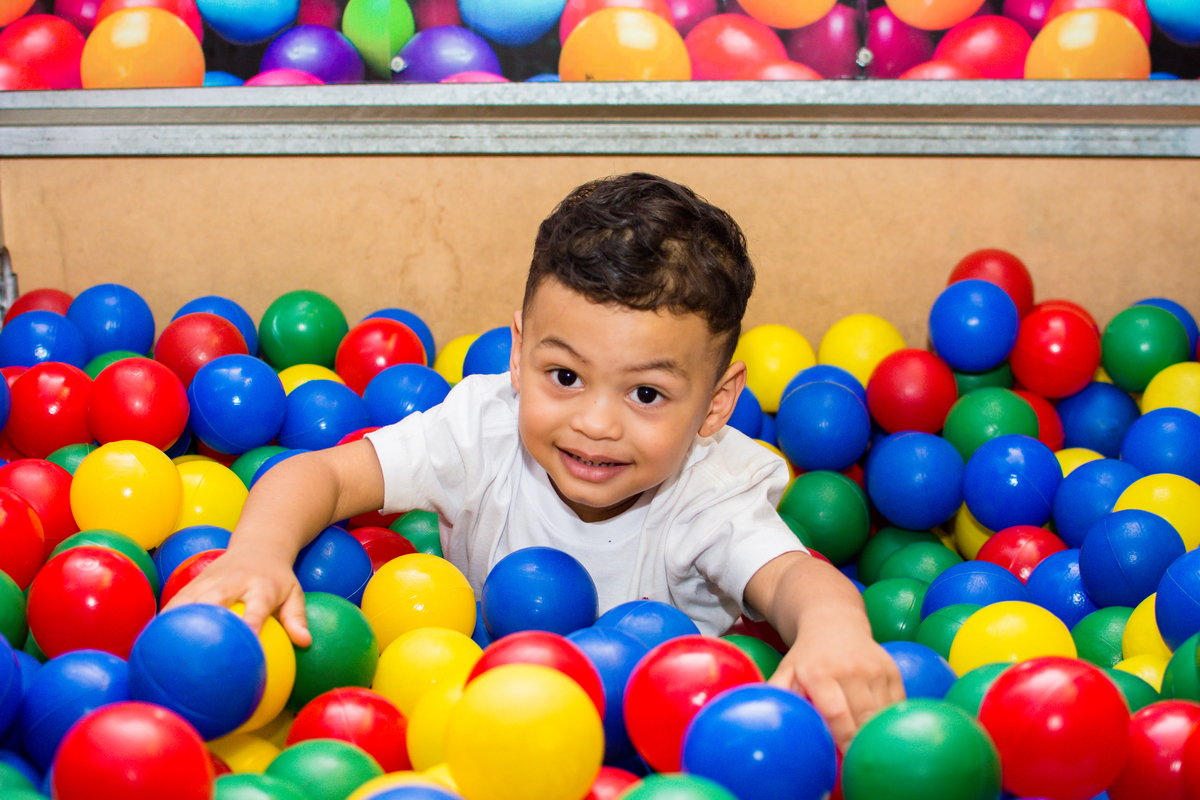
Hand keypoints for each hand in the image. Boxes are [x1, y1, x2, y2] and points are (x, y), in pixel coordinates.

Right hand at [163, 547, 312, 647]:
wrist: (259, 544)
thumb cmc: (278, 578)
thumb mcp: (294, 593)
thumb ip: (297, 617)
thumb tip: (305, 642)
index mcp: (261, 587)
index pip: (256, 608)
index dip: (249, 626)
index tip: (245, 649)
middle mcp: (233, 582)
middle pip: (212, 600)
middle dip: (199, 622)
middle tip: (186, 655)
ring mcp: (210, 581)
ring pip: (186, 600)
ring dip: (171, 623)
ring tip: (153, 653)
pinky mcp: (193, 582)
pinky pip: (174, 602)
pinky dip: (162, 620)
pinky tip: (149, 643)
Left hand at [768, 614, 903, 752]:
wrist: (833, 622)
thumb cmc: (807, 656)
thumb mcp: (786, 670)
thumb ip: (776, 693)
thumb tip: (764, 715)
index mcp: (820, 674)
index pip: (837, 714)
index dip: (844, 741)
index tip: (845, 762)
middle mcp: (850, 670)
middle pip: (863, 719)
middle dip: (862, 744)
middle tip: (858, 761)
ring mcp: (874, 670)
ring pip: (883, 714)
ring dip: (878, 735)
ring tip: (870, 749)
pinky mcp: (891, 671)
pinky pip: (897, 705)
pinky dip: (890, 721)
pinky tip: (881, 731)